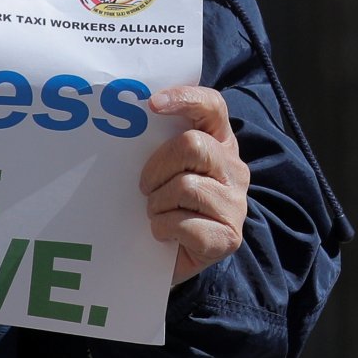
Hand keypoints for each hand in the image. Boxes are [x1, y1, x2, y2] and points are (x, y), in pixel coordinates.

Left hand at [140, 86, 249, 284]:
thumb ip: (159, 144)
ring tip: (156, 214)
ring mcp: (235, 203)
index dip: (185, 98)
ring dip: (158, 204)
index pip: (212, 106)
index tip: (152, 105)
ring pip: (186, 186)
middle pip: (192, 145)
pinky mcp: (229, 236)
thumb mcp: (164, 168)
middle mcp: (234, 168)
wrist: (169, 259)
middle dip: (157, 167)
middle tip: (146, 187)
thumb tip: (122, 125)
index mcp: (220, 141)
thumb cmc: (164, 204)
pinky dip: (164, 229)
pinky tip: (165, 235)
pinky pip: (186, 224)